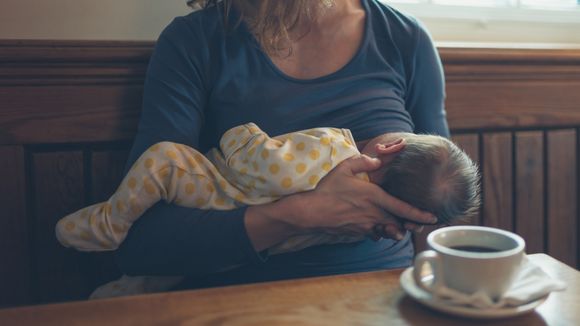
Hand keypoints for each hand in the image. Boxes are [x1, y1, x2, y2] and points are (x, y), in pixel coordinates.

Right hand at [288, 154, 436, 238]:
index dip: (420, 214)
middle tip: (418, 224)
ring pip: (388, 231)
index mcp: (374, 197)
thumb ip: (364, 161)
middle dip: (410, 224)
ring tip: (398, 227)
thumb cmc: (327, 189)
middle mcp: (374, 214)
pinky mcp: (357, 233)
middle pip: (399, 223)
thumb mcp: (344, 168)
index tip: (433, 217)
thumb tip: (378, 159)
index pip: (403, 208)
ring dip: (394, 229)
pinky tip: (376, 225)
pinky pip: (374, 233)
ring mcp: (366, 226)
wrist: (311, 212)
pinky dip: (378, 231)